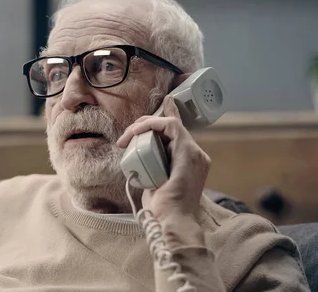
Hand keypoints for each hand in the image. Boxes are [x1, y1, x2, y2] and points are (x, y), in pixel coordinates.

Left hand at [117, 96, 210, 245]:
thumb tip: (139, 164)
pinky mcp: (188, 152)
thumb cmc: (162, 209)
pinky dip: (151, 125)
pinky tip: (137, 132)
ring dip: (145, 125)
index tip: (164, 103)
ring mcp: (194, 153)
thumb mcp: (154, 184)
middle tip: (127, 135)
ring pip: (170, 124)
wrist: (171, 221)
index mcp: (189, 163)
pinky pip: (170, 127)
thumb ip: (152, 170)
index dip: (168, 116)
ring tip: (128, 135)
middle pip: (171, 128)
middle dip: (146, 125)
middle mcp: (196, 156)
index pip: (178, 134)